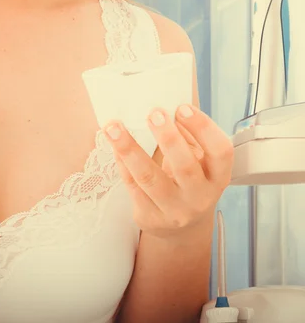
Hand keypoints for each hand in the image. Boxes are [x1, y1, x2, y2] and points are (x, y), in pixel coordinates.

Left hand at [104, 105, 233, 238]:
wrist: (181, 227)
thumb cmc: (188, 180)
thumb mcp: (198, 161)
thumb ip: (187, 136)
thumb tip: (163, 107)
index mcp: (217, 177)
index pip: (220, 152)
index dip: (203, 128)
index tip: (182, 107)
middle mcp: (199, 197)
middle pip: (185, 168)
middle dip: (168, 138)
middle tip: (154, 113)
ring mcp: (174, 211)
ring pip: (149, 178)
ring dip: (130, 149)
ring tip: (114, 127)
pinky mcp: (149, 217)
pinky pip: (131, 184)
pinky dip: (121, 161)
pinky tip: (112, 142)